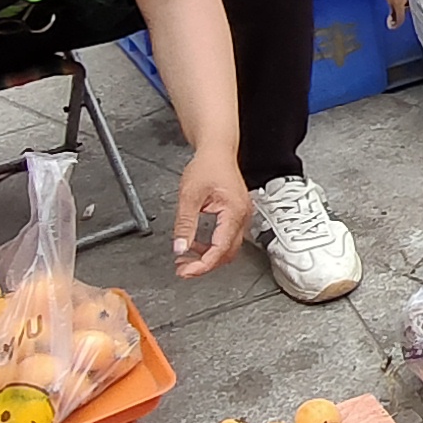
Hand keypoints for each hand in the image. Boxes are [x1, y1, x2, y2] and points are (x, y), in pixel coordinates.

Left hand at [173, 148, 252, 277]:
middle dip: (204, 264)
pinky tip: (197, 246)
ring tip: (187, 258)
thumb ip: (184, 225)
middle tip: (183, 268)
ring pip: (228, 248)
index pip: (219, 249)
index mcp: (233, 213)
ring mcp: (242, 217)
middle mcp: (242, 217)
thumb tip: (180, 248)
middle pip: (226, 253)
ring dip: (208, 257)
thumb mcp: (189, 196)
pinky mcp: (237, 216)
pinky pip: (227, 238)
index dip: (202, 265)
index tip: (186, 271)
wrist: (218, 151)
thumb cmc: (207, 167)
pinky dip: (212, 247)